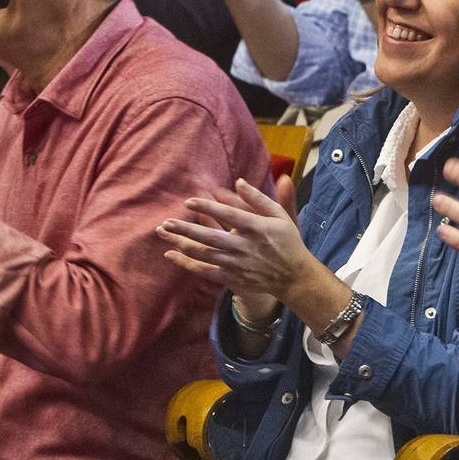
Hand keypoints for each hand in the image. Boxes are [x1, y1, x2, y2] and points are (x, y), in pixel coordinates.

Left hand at [157, 178, 331, 310]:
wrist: (294, 277)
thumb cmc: (287, 241)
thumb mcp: (279, 215)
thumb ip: (258, 198)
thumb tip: (238, 182)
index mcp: (256, 228)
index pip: (228, 215)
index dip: (208, 208)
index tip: (189, 201)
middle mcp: (244, 246)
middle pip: (210, 238)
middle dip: (186, 230)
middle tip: (166, 223)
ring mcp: (237, 264)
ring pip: (204, 254)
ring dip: (181, 244)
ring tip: (164, 234)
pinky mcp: (233, 277)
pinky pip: (205, 271)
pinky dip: (187, 264)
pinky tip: (171, 255)